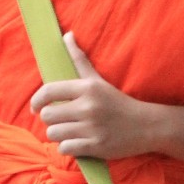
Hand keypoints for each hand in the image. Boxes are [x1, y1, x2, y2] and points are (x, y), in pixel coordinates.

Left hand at [31, 34, 155, 158]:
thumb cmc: (118, 103)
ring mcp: (92, 128)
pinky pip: (66, 148)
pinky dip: (67, 148)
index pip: (48, 91)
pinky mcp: (96, 147)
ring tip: (69, 133)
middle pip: (48, 115)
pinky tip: (76, 144)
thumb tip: (66, 35)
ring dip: (58, 135)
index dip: (36, 101)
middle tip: (61, 121)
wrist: (147, 126)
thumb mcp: (98, 80)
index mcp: (87, 88)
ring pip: (54, 133)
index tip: (35, 108)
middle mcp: (88, 107)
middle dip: (51, 120)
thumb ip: (79, 60)